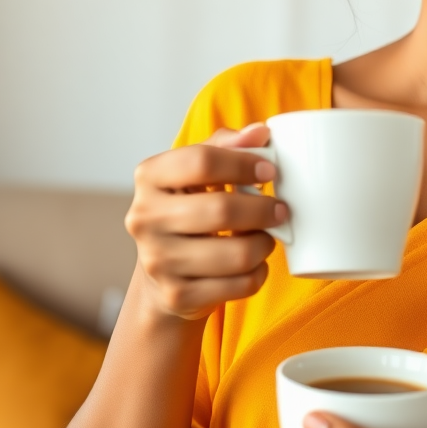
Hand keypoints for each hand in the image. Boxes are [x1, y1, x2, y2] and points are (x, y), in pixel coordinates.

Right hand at [125, 124, 288, 320]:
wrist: (163, 270)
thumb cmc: (189, 206)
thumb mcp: (198, 169)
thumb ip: (227, 144)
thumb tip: (260, 132)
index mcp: (150, 177)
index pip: (202, 160)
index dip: (244, 163)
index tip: (270, 170)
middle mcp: (145, 218)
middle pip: (221, 210)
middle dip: (263, 210)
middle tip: (281, 210)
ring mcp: (158, 261)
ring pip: (236, 254)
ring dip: (264, 244)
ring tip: (266, 237)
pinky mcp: (177, 295)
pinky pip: (239, 285)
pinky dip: (258, 273)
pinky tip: (253, 263)